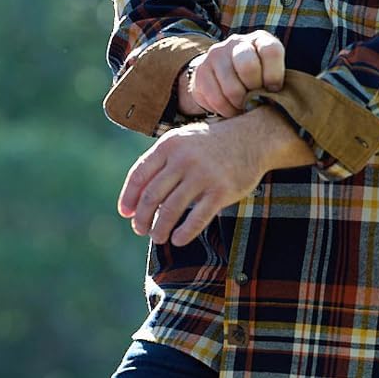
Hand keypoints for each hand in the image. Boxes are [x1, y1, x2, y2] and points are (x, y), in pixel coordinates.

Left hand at [117, 105, 311, 245]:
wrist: (252, 138)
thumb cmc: (210, 145)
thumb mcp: (183, 142)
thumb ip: (160, 163)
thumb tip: (133, 200)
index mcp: (169, 145)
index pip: (139, 176)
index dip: (128, 198)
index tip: (126, 214)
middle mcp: (184, 158)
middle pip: (152, 196)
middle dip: (142, 218)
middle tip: (141, 229)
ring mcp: (203, 175)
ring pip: (171, 210)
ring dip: (160, 229)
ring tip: (158, 237)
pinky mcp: (221, 191)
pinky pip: (196, 219)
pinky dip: (184, 233)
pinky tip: (178, 240)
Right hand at [178, 31, 284, 117]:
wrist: (222, 72)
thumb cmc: (258, 76)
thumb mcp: (271, 72)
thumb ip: (277, 81)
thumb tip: (282, 102)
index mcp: (261, 39)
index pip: (271, 51)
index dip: (275, 75)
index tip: (274, 90)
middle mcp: (237, 42)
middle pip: (248, 66)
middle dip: (254, 89)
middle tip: (256, 99)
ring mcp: (216, 54)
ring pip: (231, 88)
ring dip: (240, 105)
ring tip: (244, 108)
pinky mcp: (201, 71)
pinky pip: (215, 98)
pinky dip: (226, 110)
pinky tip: (231, 109)